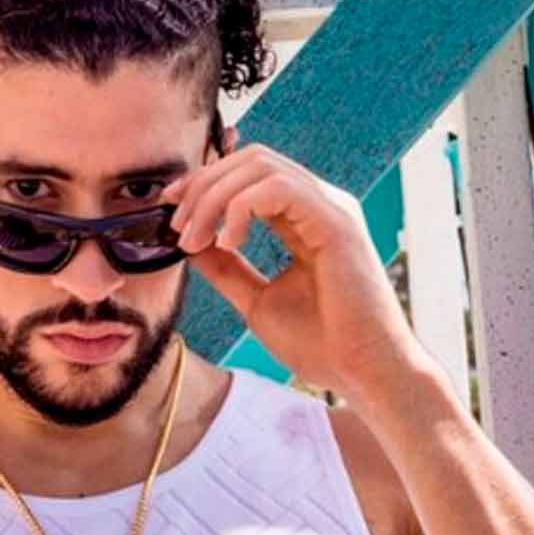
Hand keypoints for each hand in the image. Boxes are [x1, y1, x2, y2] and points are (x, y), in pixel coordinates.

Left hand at [164, 143, 431, 401]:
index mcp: (304, 219)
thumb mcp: (256, 300)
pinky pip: (279, 188)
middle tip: (176, 224)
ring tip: (195, 239)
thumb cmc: (321, 344)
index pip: (250, 174)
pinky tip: (228, 243)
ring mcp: (332, 209)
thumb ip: (227, 269)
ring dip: (214, 197)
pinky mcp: (338, 222)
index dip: (205, 181)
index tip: (170, 207)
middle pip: (251, 159)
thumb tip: (192, 243)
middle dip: (203, 184)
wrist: (363, 374)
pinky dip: (241, 207)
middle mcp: (320, 205)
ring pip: (261, 166)